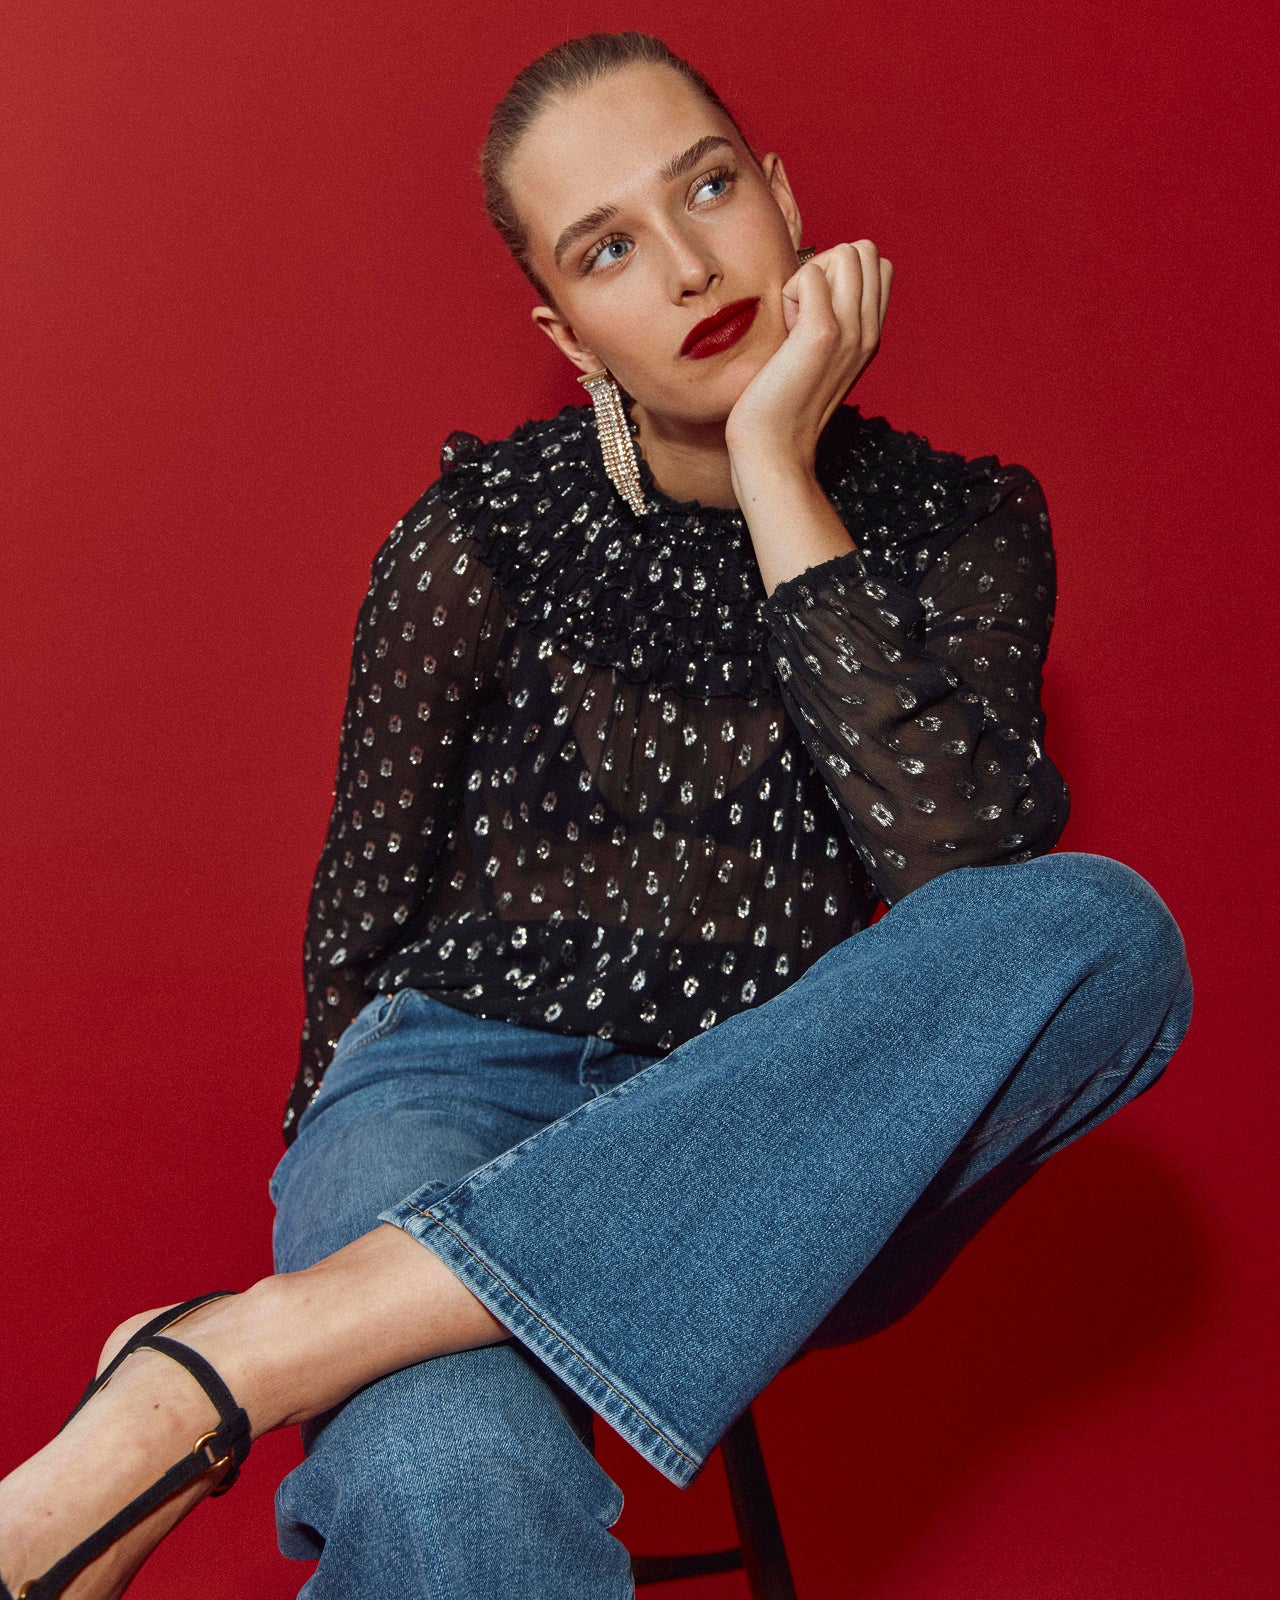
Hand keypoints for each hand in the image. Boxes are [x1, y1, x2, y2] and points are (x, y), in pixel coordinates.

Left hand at [724, 240, 891, 476]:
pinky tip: (785, 330)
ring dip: (810, 276)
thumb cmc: (781, 402)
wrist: (774, 448)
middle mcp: (869, 331)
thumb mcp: (817, 356)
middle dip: (828, 265)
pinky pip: (811, 273)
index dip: (841, 272)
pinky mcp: (822, 334)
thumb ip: (828, 319)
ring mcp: (851, 332)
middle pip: (866, 251)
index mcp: (872, 335)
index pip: (878, 266)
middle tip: (804, 310)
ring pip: (846, 253)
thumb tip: (814, 279)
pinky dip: (792, 290)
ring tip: (795, 320)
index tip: (815, 310)